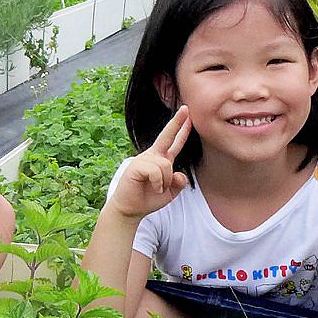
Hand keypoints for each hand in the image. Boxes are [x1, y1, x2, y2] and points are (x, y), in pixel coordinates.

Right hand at [103, 105, 191, 220]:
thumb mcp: (170, 192)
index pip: (174, 142)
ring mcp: (143, 159)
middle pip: (167, 136)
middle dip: (177, 122)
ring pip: (166, 164)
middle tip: (185, 108)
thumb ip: (178, 183)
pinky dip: (158, 182)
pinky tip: (153, 187)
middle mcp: (152, 156)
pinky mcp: (136, 166)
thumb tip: (180, 174)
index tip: (187, 115)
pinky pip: (155, 171)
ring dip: (165, 181)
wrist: (130, 209)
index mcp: (160, 159)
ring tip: (157, 189)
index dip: (181, 129)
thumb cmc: (148, 198)